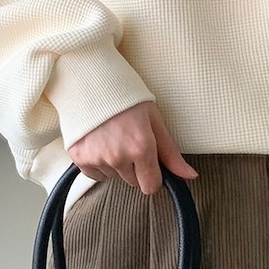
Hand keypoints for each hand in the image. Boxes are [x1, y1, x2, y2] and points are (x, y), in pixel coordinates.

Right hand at [67, 101, 198, 194]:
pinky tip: (99, 143)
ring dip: (115, 164)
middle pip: (132, 182)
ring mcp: (96, 158)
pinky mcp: (79, 158)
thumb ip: (170, 153)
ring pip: (113, 177)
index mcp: (141, 147)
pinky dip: (98, 163)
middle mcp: (118, 157)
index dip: (153, 176)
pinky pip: (94, 174)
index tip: (150, 164)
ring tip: (112, 138)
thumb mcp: (154, 120)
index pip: (150, 186)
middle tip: (129, 141)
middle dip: (134, 167)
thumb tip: (190, 175)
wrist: (91, 82)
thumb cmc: (125, 97)